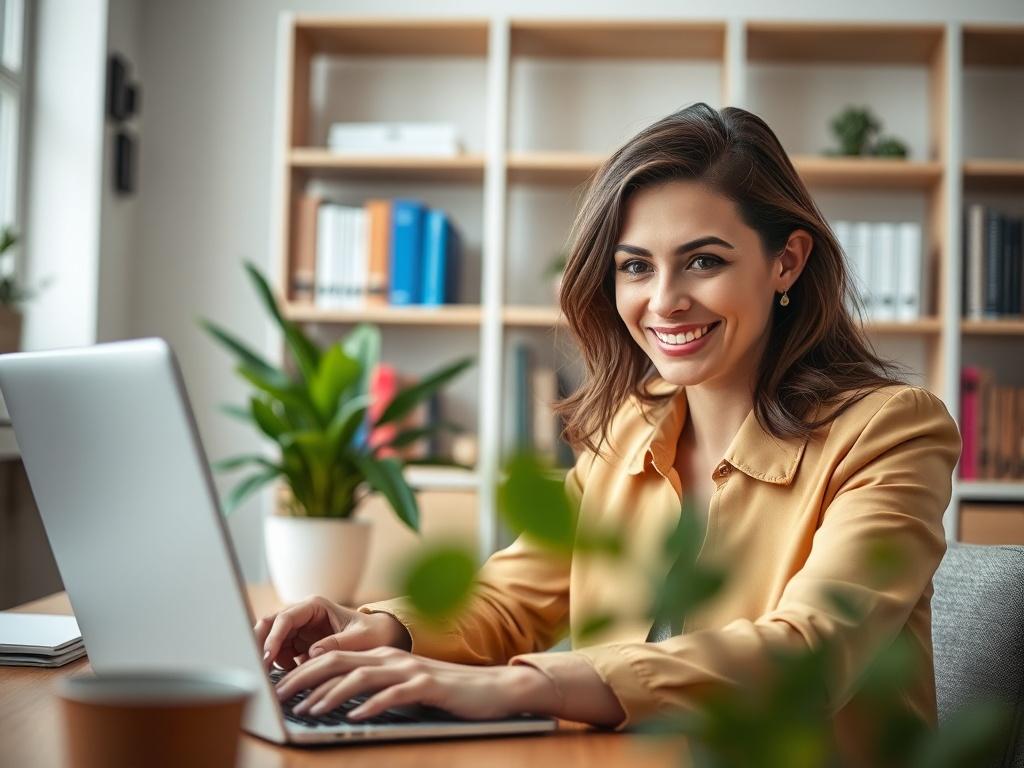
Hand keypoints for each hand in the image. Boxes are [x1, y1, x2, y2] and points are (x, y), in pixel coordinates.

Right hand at [254, 596, 410, 671]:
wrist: (381, 639)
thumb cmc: (374, 633)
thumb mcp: (361, 638)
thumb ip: (338, 644)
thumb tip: (312, 654)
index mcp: (315, 606)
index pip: (286, 618)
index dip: (274, 637)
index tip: (267, 657)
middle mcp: (302, 616)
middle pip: (270, 626)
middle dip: (259, 644)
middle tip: (256, 668)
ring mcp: (298, 630)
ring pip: (270, 640)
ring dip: (267, 657)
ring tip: (268, 678)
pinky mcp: (298, 645)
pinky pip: (280, 654)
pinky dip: (278, 666)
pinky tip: (287, 679)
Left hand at [274, 646, 557, 721]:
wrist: (490, 689)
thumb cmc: (442, 691)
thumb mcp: (401, 684)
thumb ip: (373, 684)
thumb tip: (334, 698)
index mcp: (381, 654)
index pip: (332, 656)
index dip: (302, 670)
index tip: (276, 687)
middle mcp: (391, 657)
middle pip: (338, 660)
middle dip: (305, 677)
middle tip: (279, 696)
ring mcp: (409, 669)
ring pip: (361, 676)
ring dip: (331, 693)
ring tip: (309, 710)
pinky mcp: (427, 685)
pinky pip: (394, 694)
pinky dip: (372, 704)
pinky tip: (355, 716)